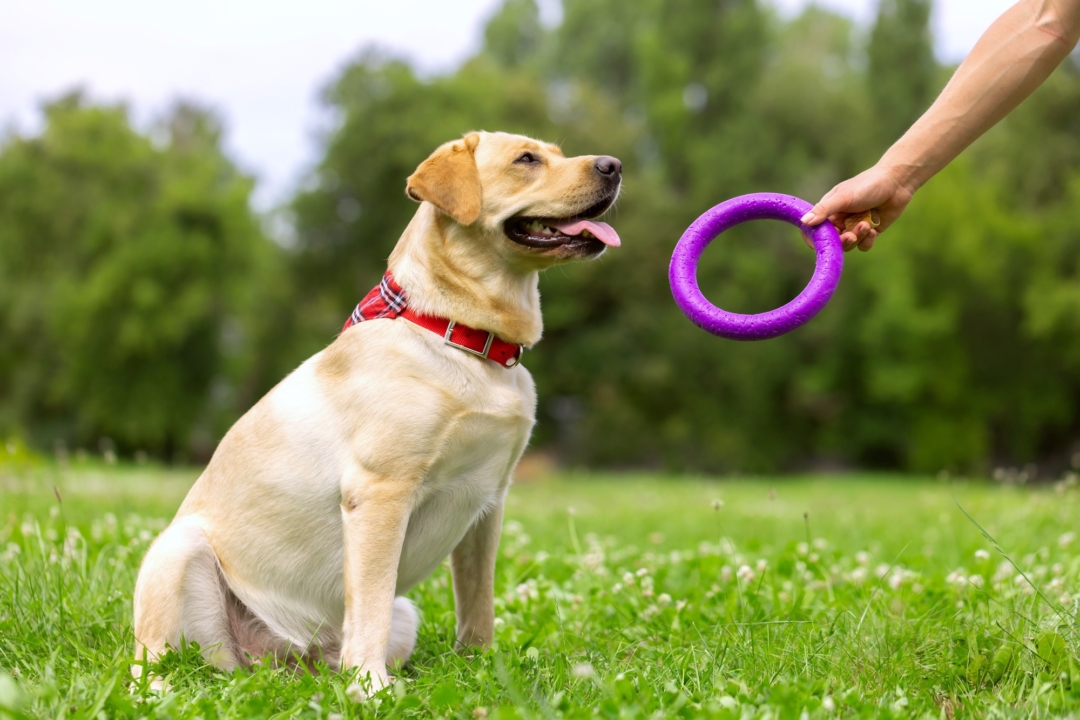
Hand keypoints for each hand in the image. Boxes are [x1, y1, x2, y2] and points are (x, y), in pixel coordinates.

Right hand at [800, 164, 916, 251]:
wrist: (896, 183)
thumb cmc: (867, 185)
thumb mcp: (843, 197)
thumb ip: (823, 210)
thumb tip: (804, 222)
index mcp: (829, 210)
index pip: (814, 230)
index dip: (816, 239)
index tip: (824, 241)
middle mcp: (840, 220)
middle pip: (833, 241)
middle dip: (842, 240)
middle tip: (851, 236)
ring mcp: (854, 226)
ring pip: (849, 245)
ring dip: (857, 238)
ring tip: (867, 225)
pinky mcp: (869, 231)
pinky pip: (863, 246)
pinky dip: (867, 241)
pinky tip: (873, 230)